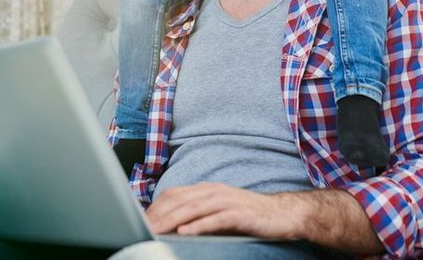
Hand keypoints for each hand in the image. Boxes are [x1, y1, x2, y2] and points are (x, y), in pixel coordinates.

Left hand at [145, 183, 301, 239]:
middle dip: (159, 214)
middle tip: (142, 227)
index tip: (140, 220)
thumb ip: (198, 214)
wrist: (282, 214)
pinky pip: (216, 218)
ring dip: (173, 219)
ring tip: (157, 230)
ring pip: (194, 207)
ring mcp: (227, 201)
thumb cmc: (248, 215)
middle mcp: (214, 191)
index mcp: (207, 189)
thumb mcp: (218, 211)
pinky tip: (186, 232)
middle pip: (180, 200)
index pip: (174, 194)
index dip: (156, 207)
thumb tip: (173, 226)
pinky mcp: (239, 213)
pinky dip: (199, 224)